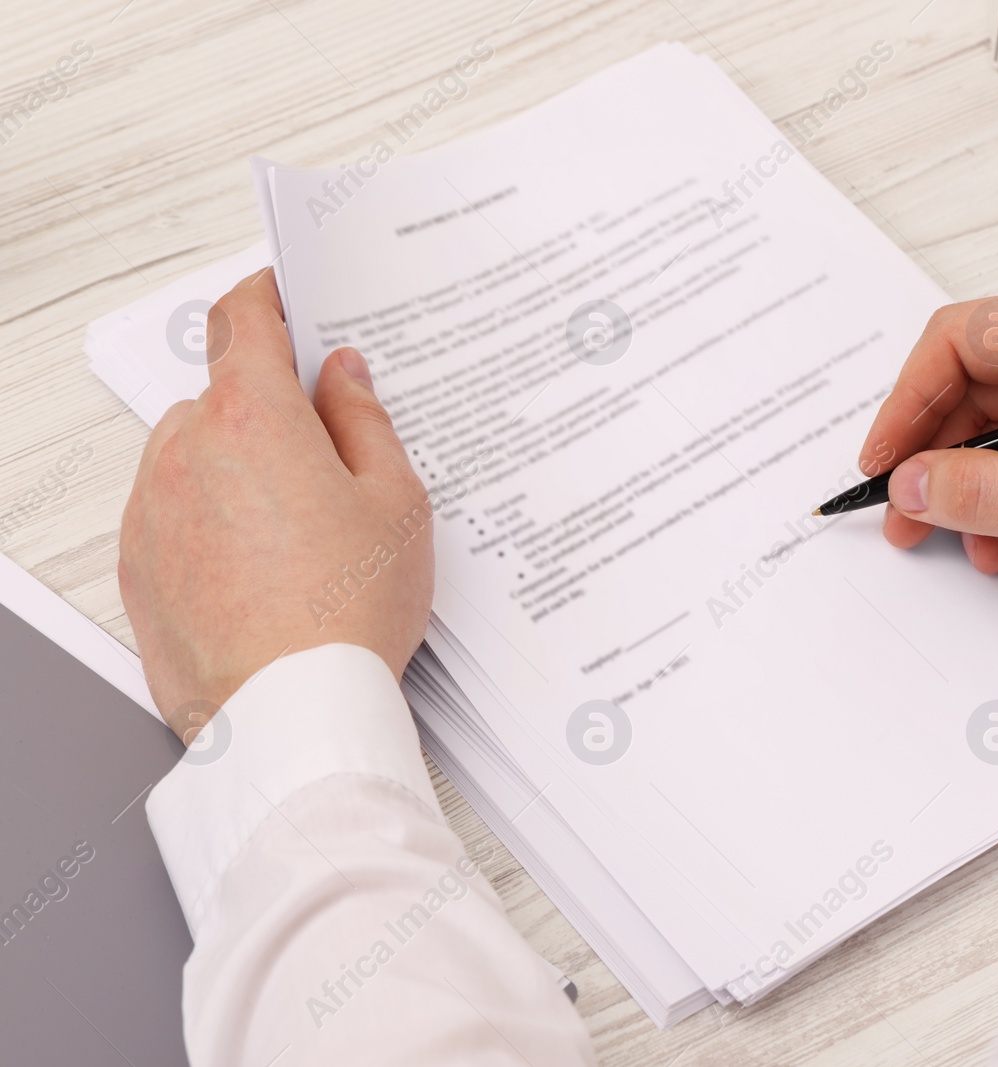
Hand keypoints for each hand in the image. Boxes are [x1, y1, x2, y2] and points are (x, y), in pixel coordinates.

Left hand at [119, 270, 432, 740]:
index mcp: (254, 418)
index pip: (242, 319)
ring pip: (194, 454)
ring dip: (236, 465)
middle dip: (270, 408)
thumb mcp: (396, 505)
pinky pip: (173, 513)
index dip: (266, 296)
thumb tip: (343, 377)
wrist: (287, 715)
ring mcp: (152, 509)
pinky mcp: (137, 565)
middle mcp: (187, 451)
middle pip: (222, 394)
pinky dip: (210, 519)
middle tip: (329, 452)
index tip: (283, 295)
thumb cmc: (347, 613)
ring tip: (301, 528)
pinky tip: (266, 566)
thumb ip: (365, 422)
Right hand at [859, 291, 997, 624]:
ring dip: (973, 494)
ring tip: (971, 547)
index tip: (884, 463)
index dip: (907, 402)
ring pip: (995, 432)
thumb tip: (908, 484)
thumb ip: (979, 494)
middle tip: (905, 517)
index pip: (957, 341)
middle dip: (935, 460)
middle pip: (969, 389)